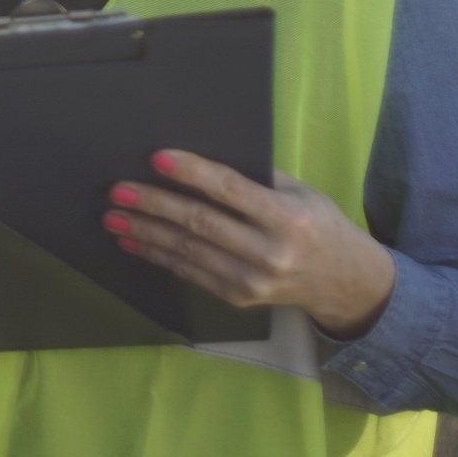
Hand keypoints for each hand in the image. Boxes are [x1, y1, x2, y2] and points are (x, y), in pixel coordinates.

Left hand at [103, 149, 396, 339]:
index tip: (156, 159)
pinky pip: (191, 273)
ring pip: (189, 251)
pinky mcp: (240, 297)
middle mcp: (270, 251)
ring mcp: (253, 280)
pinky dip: (159, 256)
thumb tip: (200, 160)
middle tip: (119, 192)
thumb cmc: (318, 224)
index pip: (230, 190)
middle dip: (154, 206)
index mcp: (287, 217)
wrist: (344, 281)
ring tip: (113, 218)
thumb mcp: (300, 192)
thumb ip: (257, 178)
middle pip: (201, 223)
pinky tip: (135, 242)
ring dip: (145, 233)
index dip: (191, 173)